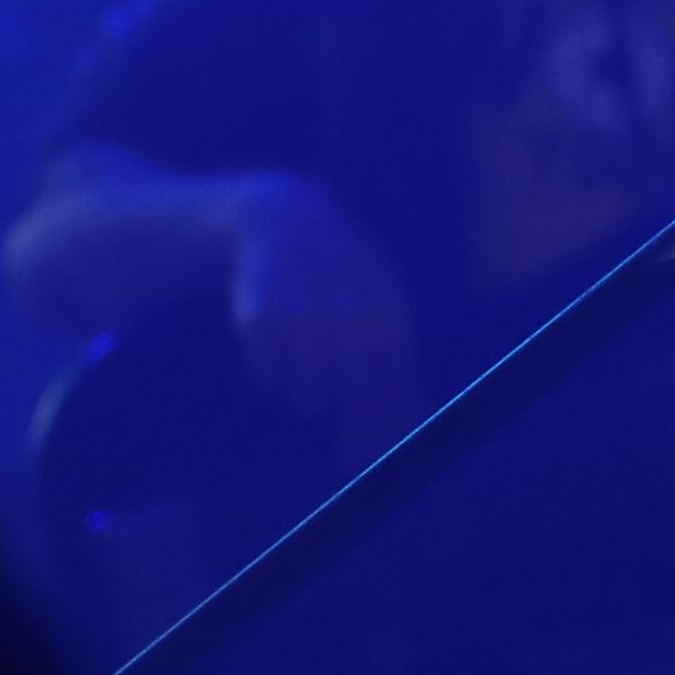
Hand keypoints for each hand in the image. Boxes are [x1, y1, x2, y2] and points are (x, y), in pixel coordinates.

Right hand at [217, 171, 425, 446]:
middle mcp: (345, 296)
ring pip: (306, 379)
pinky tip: (270, 368)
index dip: (387, 411)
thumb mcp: (375, 310)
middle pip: (354, 374)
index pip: (392, 364)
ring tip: (303, 395)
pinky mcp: (257, 304)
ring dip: (307, 397)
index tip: (383, 452)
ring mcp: (301, 299)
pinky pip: (268, 366)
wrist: (281, 216)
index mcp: (382, 298)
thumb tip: (417, 422)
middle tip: (349, 458)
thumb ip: (396, 364)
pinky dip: (269, 375)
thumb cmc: (339, 281)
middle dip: (354, 420)